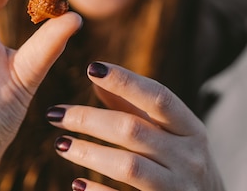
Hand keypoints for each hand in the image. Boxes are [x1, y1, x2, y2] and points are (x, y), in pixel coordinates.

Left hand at [46, 62, 224, 190]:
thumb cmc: (182, 164)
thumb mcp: (171, 134)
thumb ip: (136, 108)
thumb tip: (98, 78)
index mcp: (191, 129)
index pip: (158, 96)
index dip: (126, 81)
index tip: (91, 67)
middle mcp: (189, 157)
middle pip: (133, 130)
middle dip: (89, 119)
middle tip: (55, 113)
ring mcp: (178, 188)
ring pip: (128, 167)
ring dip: (89, 153)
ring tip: (60, 144)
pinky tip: (76, 184)